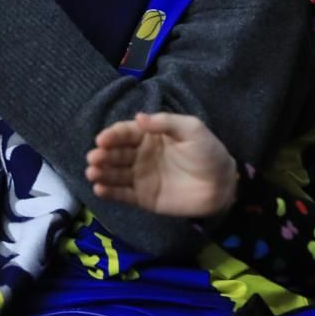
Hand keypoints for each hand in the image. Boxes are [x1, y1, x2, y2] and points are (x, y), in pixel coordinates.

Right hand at [85, 112, 237, 217]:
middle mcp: (140, 155)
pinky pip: (123, 195)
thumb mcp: (192, 129)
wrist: (222, 185)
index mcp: (150, 136)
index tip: (102, 139)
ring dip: (102, 173)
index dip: (112, 135)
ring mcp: (140, 177)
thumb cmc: (208, 152)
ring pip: (115, 174)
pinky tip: (99, 189)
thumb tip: (138, 118)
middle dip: (103, 155)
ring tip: (92, 173)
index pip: (125, 133)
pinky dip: (110, 193)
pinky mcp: (143, 198)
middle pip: (116, 153)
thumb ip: (166, 122)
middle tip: (94, 158)